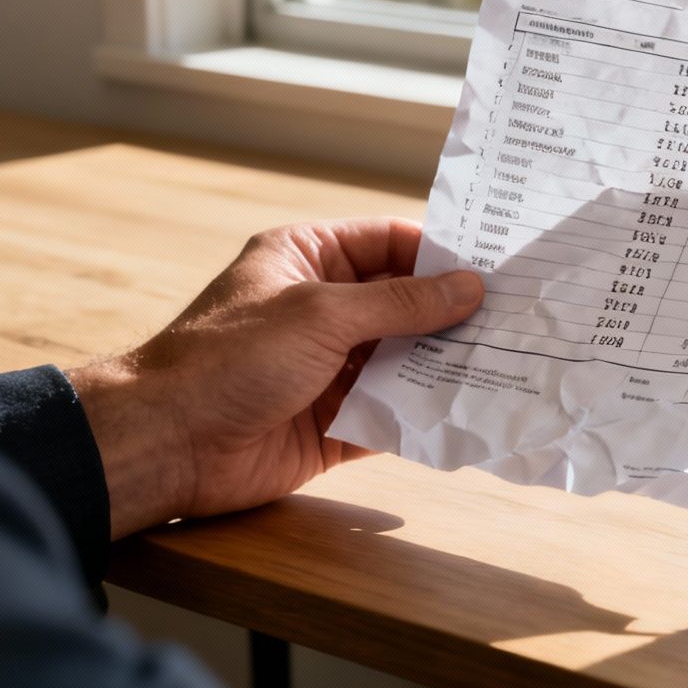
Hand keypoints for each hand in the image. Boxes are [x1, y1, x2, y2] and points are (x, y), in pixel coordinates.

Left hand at [68, 218, 482, 538]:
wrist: (166, 444)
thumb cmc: (228, 359)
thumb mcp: (322, 313)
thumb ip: (402, 302)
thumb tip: (470, 288)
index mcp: (308, 260)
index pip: (390, 243)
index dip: (443, 254)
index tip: (500, 266)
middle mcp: (322, 310)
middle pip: (406, 304)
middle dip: (455, 313)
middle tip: (521, 316)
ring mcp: (329, 368)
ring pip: (406, 360)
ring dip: (448, 364)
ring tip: (512, 362)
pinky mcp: (334, 423)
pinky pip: (394, 413)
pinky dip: (427, 413)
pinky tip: (473, 410)